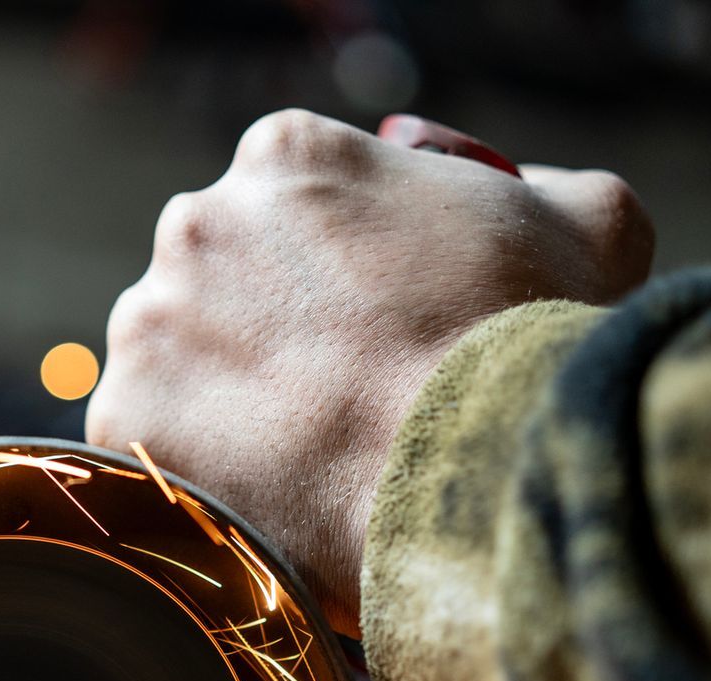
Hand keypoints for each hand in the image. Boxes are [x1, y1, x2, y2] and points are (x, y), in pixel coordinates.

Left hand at [85, 110, 653, 634]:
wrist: (466, 473)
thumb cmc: (526, 347)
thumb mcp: (590, 229)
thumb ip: (548, 188)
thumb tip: (525, 191)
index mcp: (286, 156)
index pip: (294, 204)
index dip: (339, 270)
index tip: (371, 323)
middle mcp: (195, 221)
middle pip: (223, 280)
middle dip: (270, 330)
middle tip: (336, 396)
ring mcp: (148, 321)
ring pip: (178, 360)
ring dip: (225, 398)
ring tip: (303, 454)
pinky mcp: (120, 418)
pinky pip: (148, 446)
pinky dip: (195, 470)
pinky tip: (258, 494)